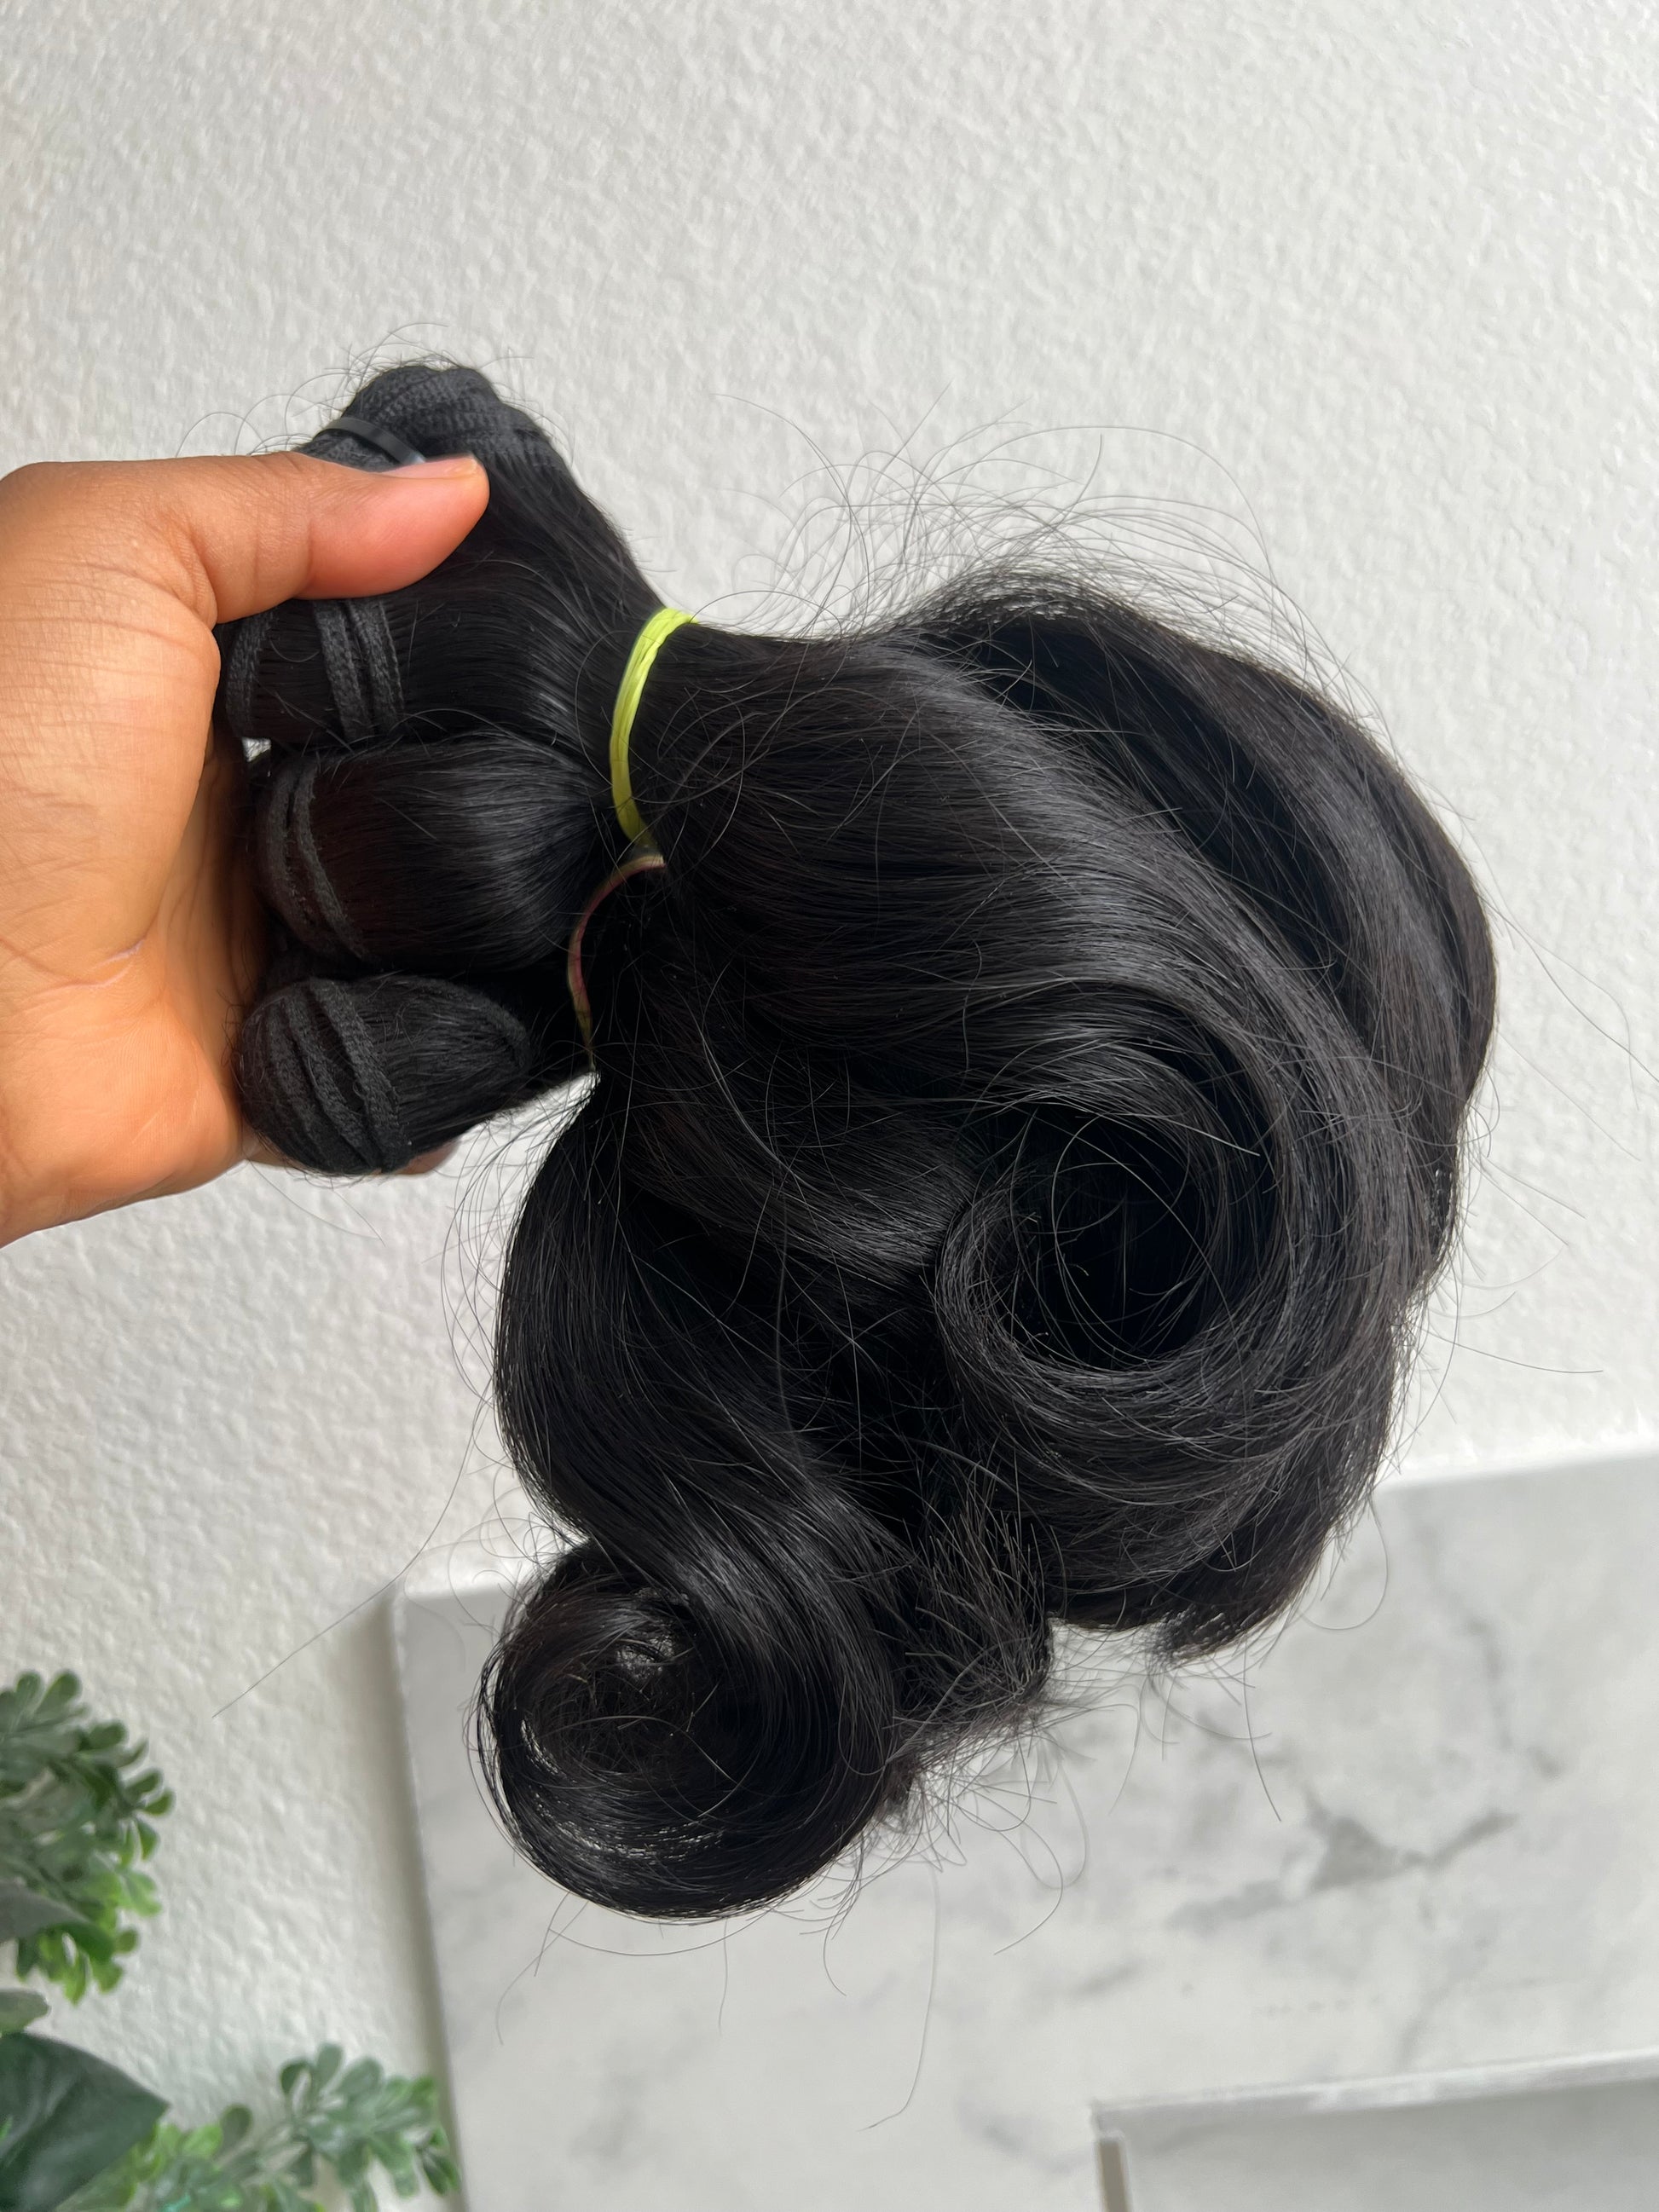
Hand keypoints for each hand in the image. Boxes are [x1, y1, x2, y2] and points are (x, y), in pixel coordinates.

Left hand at [0, 448, 489, 1243]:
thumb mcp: (107, 547)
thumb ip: (285, 510)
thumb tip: (455, 491)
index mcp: (198, 689)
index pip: (378, 652)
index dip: (468, 633)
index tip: (564, 622)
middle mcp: (237, 816)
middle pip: (426, 785)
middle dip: (504, 773)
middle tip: (578, 753)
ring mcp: (264, 946)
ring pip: (438, 922)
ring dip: (491, 906)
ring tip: (545, 869)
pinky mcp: (287, 1062)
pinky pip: (411, 1058)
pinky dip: (459, 1037)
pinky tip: (504, 987)